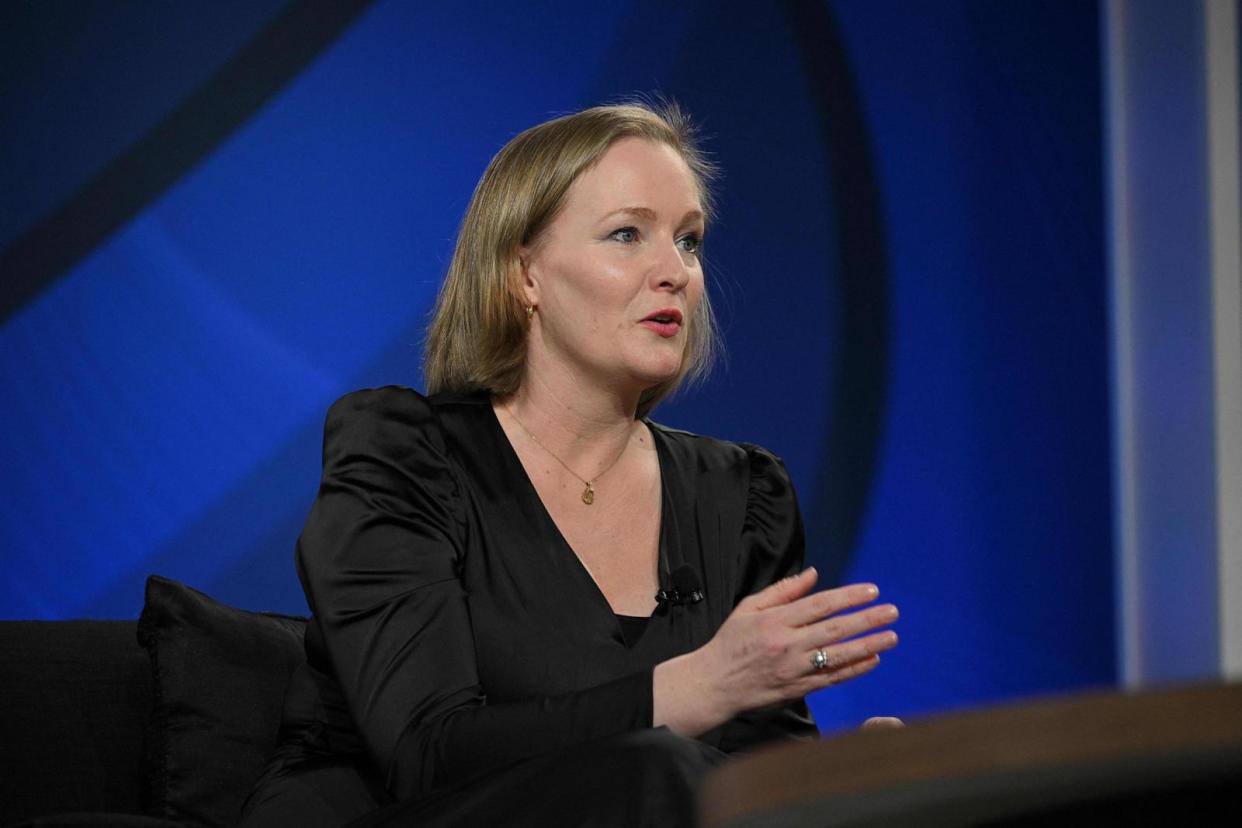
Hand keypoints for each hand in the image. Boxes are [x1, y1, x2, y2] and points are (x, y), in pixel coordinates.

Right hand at [653, 567, 897, 735]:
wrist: (715, 684)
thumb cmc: (731, 642)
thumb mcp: (748, 607)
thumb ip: (782, 591)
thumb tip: (813, 574)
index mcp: (775, 621)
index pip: (820, 605)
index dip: (849, 596)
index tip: (872, 591)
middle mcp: (787, 645)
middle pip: (835, 629)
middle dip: (867, 619)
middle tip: (892, 611)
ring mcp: (794, 669)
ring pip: (839, 655)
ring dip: (869, 645)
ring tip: (892, 636)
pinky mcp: (798, 689)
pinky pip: (833, 678)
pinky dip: (855, 669)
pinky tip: (873, 659)